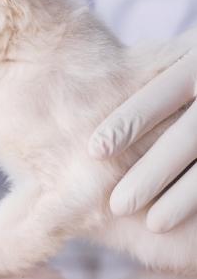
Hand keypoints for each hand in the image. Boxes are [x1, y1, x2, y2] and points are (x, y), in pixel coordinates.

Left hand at [89, 39, 196, 232]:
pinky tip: (186, 221)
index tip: (94, 150)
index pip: (165, 90)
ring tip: (153, 222)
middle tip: (117, 204)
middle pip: (188, 134)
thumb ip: (153, 72)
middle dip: (152, 171)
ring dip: (184, 196)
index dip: (130, 120)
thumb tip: (91, 121)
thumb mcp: (183, 56)